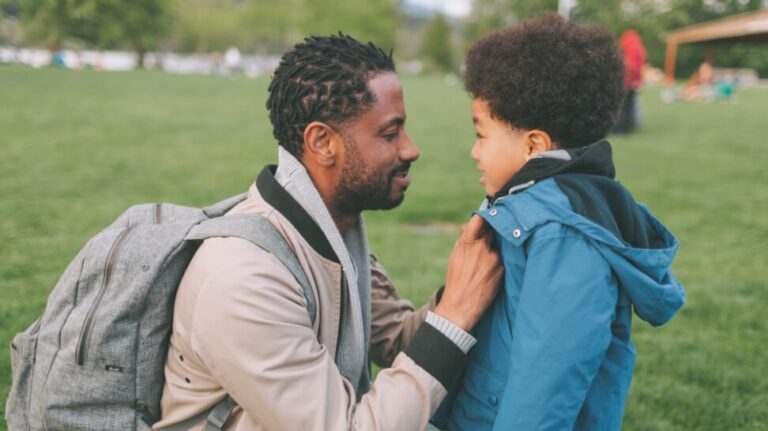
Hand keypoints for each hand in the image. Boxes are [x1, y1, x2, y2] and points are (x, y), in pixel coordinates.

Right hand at [434, 215, 502, 331]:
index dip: (483, 218)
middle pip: (492, 230)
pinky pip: (502, 260)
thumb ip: (464, 240)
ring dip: (493, 251)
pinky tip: (489, 274)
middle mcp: (482, 247)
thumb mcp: (455, 256)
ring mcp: (494, 258)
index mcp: (468, 241)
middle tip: (487, 242)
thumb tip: (468, 226)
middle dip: (490, 234)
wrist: (460, 306)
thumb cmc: (456, 280)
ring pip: (497, 246)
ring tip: (484, 265)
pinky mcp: (502, 269)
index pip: (479, 219)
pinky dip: (497, 264)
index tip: (486, 219)